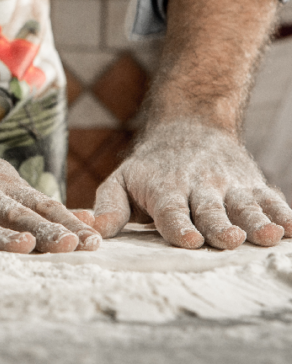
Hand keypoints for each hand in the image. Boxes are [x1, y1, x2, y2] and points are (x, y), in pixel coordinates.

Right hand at [0, 121, 100, 252]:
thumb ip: (33, 202)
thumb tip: (85, 219)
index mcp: (1, 183)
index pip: (40, 205)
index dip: (66, 223)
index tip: (94, 242)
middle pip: (16, 214)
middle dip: (45, 230)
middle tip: (72, 245)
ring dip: (1, 234)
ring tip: (26, 246)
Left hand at [92, 121, 291, 248]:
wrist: (189, 128)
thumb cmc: (150, 168)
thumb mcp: (122, 180)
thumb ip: (109, 206)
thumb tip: (95, 230)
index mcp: (165, 187)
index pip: (171, 209)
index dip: (178, 225)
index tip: (188, 240)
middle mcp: (200, 186)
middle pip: (210, 210)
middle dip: (219, 225)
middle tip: (229, 240)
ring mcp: (230, 185)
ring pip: (245, 206)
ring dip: (258, 221)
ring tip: (270, 236)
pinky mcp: (253, 185)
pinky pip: (272, 199)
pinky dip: (284, 213)